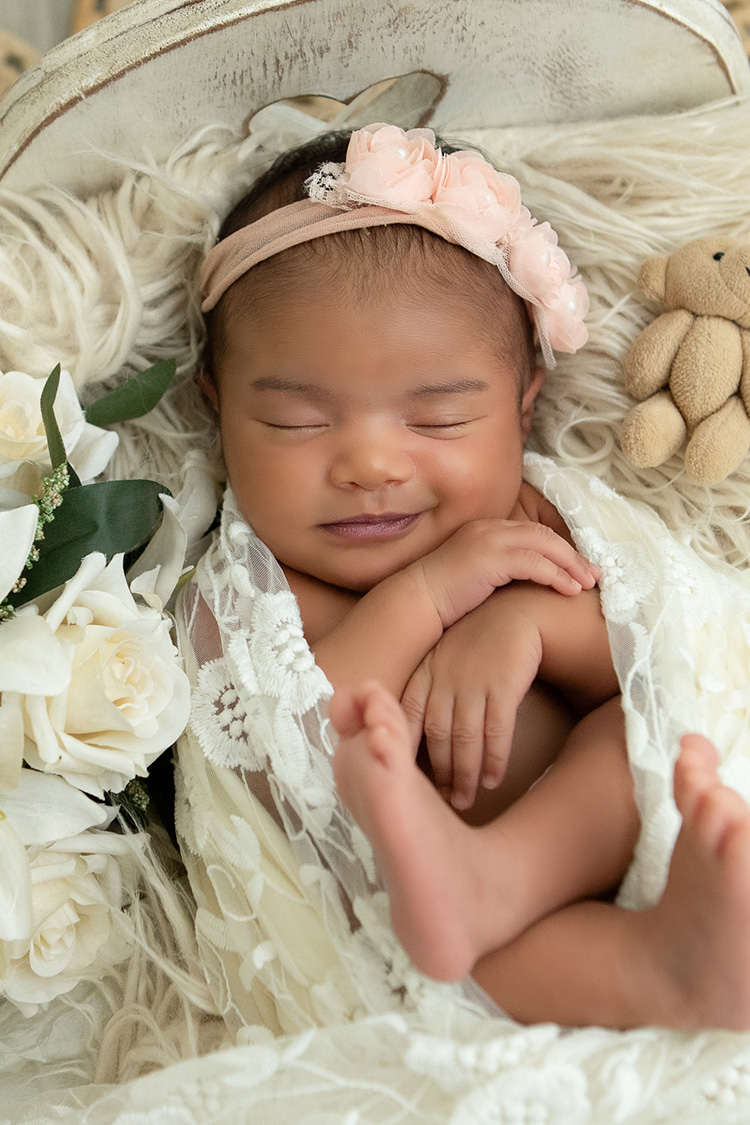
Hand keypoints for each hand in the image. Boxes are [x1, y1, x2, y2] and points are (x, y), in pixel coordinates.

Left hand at [401, 594, 542, 810]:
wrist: (513, 613)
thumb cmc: (474, 645)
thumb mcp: (439, 662)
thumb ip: (424, 695)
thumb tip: (406, 738)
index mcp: (423, 676)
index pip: (407, 722)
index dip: (406, 755)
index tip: (407, 782)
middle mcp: (444, 680)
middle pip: (436, 737)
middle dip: (438, 774)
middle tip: (440, 802)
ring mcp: (473, 682)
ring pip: (465, 739)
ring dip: (465, 774)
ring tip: (465, 800)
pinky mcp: (503, 685)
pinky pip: (497, 731)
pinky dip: (494, 759)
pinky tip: (492, 779)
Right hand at [410, 518, 598, 629]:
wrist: (416, 602)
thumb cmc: (444, 598)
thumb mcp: (478, 577)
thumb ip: (501, 572)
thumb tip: (527, 584)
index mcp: (488, 529)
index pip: (534, 533)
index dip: (561, 550)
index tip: (579, 569)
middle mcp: (491, 528)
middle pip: (545, 535)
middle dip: (574, 556)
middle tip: (595, 575)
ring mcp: (490, 540)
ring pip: (545, 545)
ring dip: (571, 565)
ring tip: (588, 585)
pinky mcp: (491, 557)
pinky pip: (535, 563)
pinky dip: (556, 576)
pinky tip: (569, 591)